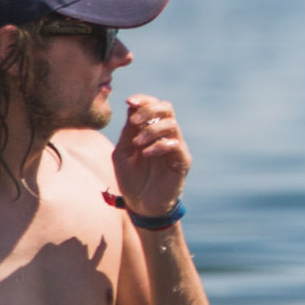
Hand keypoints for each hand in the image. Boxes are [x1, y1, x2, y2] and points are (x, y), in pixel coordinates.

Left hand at [111, 96, 190, 216]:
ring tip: (138, 143)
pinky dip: (159, 145)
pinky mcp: (182, 161)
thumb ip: (127, 131)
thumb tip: (131, 107)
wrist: (142, 204)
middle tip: (135, 121)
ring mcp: (175, 147)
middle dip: (150, 109)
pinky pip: (176, 145)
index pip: (152, 106)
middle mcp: (165, 135)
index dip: (143, 99)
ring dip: (152, 129)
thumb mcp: (122, 152)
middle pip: (167, 108)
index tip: (129, 101)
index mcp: (150, 130)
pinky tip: (146, 153)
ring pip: (172, 124)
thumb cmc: (131, 179)